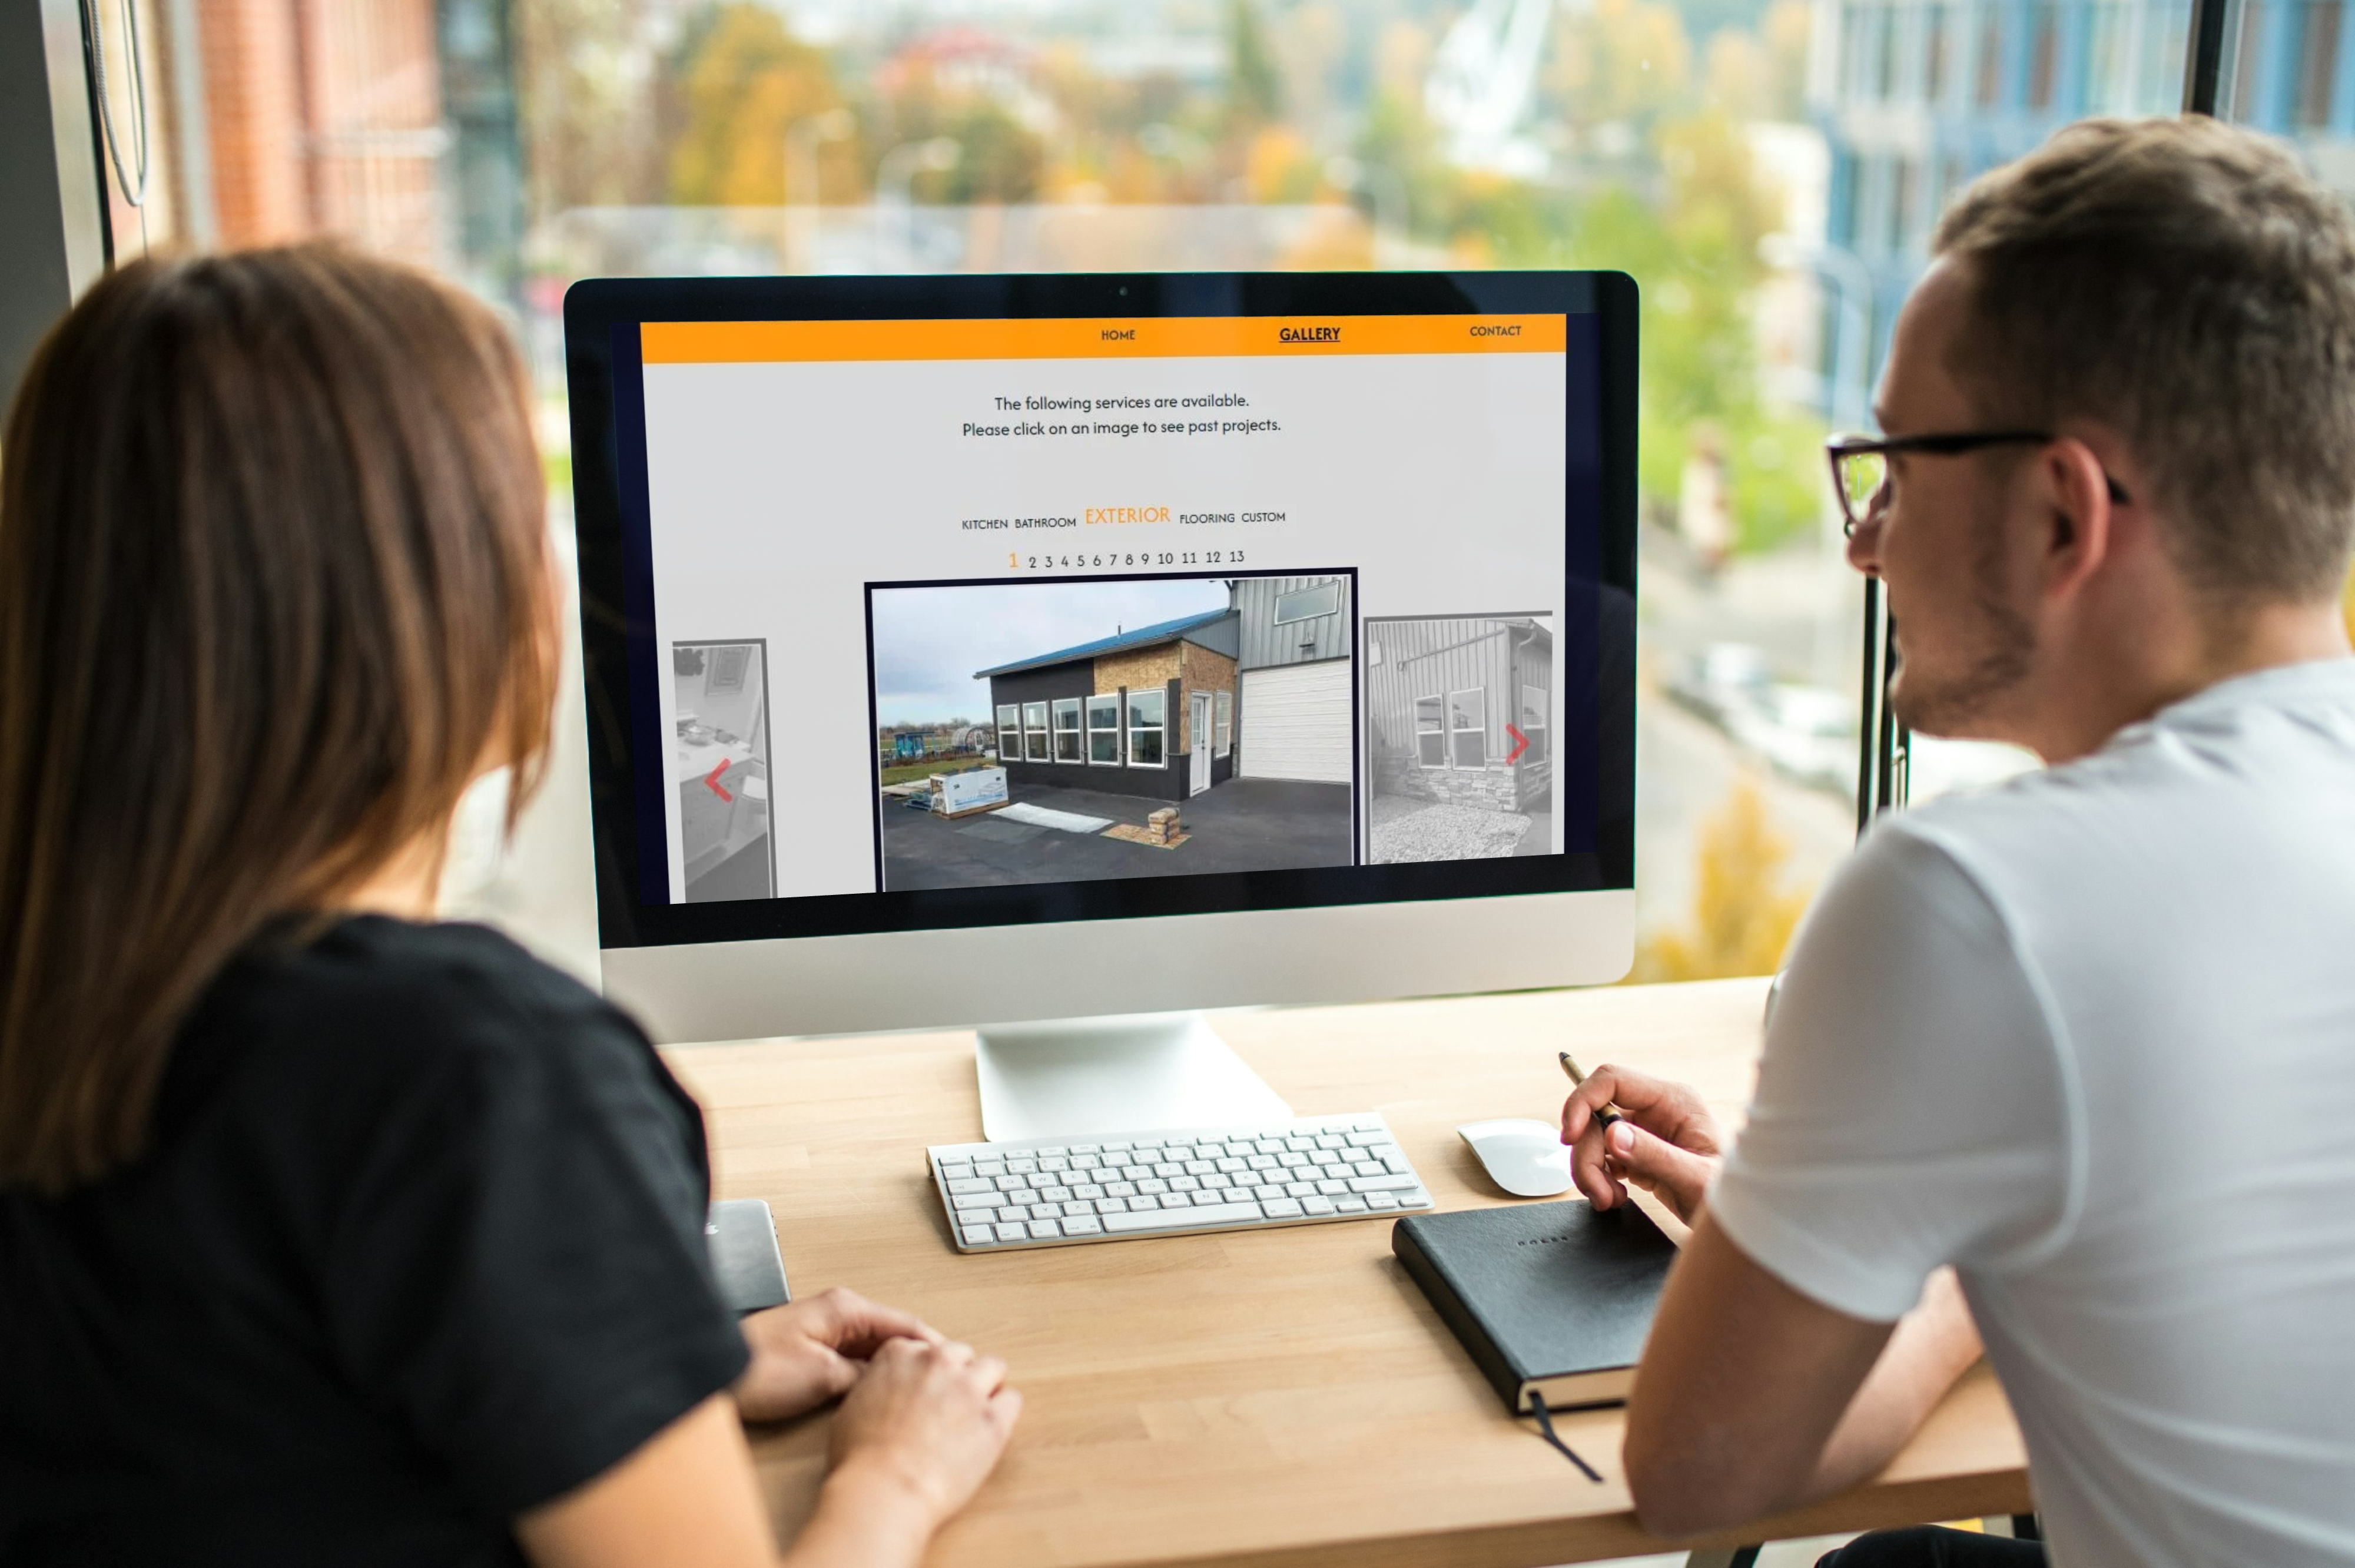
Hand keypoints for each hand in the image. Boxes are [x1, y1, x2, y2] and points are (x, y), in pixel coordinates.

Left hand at [734, 1287, 944, 1423]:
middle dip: (914, 1359)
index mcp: (845, 1308)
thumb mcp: (823, 1377)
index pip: (905, 1324)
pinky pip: (851, 1359)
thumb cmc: (756, 1368)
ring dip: (889, 1369)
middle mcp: (837, 1312)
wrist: (710, 1373)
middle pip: (891, 1335)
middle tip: (939, 1384)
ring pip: (872, 1349)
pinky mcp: (809, 1349)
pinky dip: (867, 1374)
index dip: (933, 1348)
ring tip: (912, 1392)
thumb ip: (863, 1376)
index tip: (956, 1365)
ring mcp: (823, 1330)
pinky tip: (874, 1393)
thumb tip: (889, 1379)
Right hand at [823, 1337, 1020, 1532]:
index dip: (927, 1372)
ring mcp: (968, 1388)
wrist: (883, 1490)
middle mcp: (937, 1362)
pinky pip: (1012, 1400)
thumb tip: (887, 1394)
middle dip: (957, 1375)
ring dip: (985, 1386)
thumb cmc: (859, 1459)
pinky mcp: (993, 1418)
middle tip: (951, 1404)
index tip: (926, 1390)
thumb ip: (877, 1387)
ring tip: (975, 1412)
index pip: (926, 1348)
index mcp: (900, 1354)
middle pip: (961, 1354)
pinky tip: (989, 1430)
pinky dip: (1003, 1413)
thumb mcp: (853, 1407)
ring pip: (993, 1367)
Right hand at [1560, 1063, 1724, 1224]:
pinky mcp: (1639, 1153)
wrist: (1746, 1219)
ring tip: (1609, 1199)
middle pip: (1596, 1116)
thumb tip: (1613, 1134)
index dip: (1583, 1101)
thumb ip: (1655, 1155)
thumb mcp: (1697, 1179)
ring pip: (1594, 1138)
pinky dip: (1599, 1178)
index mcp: (1673, 1101)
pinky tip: (1616, 1196)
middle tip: (1596, 1191)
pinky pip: (1603, 1157)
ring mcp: (1646, 1131)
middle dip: (1587, 1154)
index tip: (1569, 1135)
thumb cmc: (1734, 1195)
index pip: (1612, 1081)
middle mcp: (1656, 1110)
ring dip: (1590, 1171)